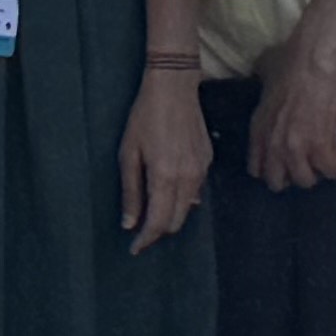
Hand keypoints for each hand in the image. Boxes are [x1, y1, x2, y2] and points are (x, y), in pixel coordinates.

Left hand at [119, 65, 212, 247]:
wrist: (174, 87)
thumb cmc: (145, 117)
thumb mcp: (129, 153)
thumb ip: (131, 191)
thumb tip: (129, 223)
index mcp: (165, 176)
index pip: (158, 223)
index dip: (146, 240)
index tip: (134, 248)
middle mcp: (187, 178)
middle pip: (175, 221)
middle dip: (158, 231)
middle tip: (140, 231)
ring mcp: (201, 170)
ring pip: (187, 209)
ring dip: (170, 216)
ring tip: (152, 211)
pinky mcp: (207, 161)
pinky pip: (195, 191)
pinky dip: (182, 198)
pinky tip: (168, 189)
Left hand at [247, 27, 335, 194]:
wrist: (315, 55)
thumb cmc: (291, 59)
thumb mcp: (265, 77)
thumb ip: (264, 91)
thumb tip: (264, 84)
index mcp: (259, 128)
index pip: (256, 168)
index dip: (271, 168)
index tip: (282, 163)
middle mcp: (274, 143)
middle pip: (277, 182)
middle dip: (291, 176)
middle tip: (304, 164)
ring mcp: (297, 147)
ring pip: (305, 180)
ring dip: (315, 173)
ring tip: (322, 162)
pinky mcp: (322, 145)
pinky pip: (330, 171)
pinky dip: (335, 167)